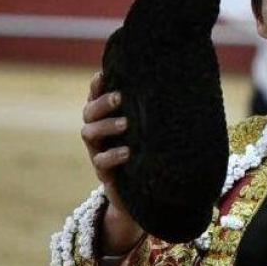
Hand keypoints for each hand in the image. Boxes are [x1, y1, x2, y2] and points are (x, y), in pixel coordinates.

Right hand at [81, 70, 143, 253]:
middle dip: (103, 103)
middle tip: (121, 97)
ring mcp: (97, 151)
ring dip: (106, 125)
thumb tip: (177, 85)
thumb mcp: (152, 130)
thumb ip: (154, 112)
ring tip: (127, 124)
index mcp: (107, 116)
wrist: (146, 191)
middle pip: (89, 112)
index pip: (96, 95)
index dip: (97, 85)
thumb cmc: (151, 152)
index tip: (104, 74)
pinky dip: (113, 155)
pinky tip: (128, 152)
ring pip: (89, 133)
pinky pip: (100, 161)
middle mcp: (98, 131)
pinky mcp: (103, 172)